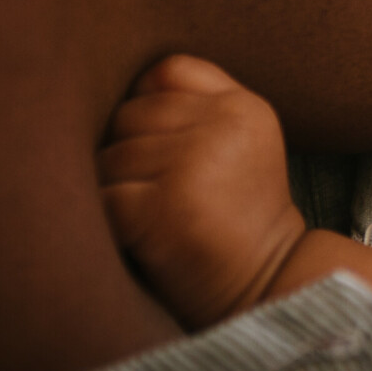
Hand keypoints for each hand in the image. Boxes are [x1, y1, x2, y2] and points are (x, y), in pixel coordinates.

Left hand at [98, 54, 305, 329]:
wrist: (268, 297)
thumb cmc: (236, 227)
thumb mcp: (238, 150)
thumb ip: (196, 108)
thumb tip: (114, 92)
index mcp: (244, 107)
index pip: (165, 73)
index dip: (147, 111)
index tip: (159, 154)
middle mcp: (225, 125)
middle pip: (129, 116)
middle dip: (125, 157)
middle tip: (150, 199)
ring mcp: (197, 161)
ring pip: (110, 158)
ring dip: (112, 193)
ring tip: (147, 225)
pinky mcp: (167, 205)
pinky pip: (103, 199)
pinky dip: (105, 224)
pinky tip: (134, 243)